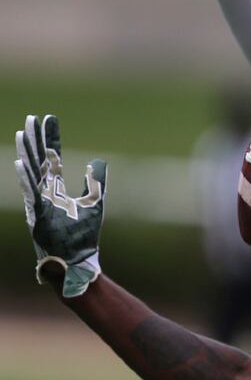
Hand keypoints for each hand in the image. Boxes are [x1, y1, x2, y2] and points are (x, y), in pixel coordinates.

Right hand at [14, 115, 106, 297]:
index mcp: (55, 189)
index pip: (51, 157)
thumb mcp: (94, 202)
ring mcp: (39, 203)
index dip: (50, 138)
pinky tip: (21, 163)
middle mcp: (45, 193)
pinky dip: (26, 179)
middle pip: (38, 160)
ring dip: (27, 153)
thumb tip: (99, 161)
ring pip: (31, 173)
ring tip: (24, 134)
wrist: (78, 261)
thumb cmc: (83, 236)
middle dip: (35, 140)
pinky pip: (31, 194)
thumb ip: (95, 182)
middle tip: (31, 118)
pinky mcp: (37, 216)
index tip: (48, 118)